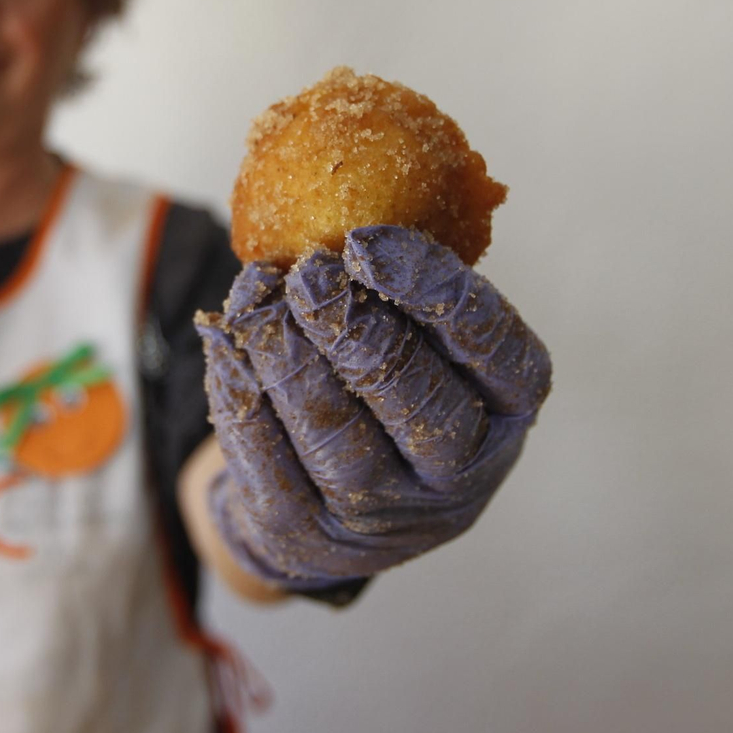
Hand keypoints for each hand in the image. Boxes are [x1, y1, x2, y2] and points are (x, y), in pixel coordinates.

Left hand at [195, 225, 551, 589]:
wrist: (332, 513)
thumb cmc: (386, 391)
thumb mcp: (422, 340)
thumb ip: (396, 281)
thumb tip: (335, 198)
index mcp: (508, 405)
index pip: (488, 340)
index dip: (427, 285)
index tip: (364, 242)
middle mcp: (460, 470)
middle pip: (410, 392)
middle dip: (350, 323)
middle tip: (307, 274)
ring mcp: (386, 514)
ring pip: (334, 431)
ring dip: (286, 354)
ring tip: (257, 300)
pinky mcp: (311, 535)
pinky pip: (269, 463)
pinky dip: (240, 395)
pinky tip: (224, 344)